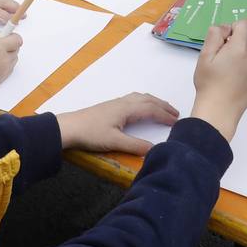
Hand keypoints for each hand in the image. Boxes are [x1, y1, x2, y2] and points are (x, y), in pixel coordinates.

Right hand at [0, 31, 21, 98]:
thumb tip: (2, 34)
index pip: (17, 39)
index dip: (12, 36)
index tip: (8, 35)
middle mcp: (5, 59)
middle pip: (16, 48)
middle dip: (9, 45)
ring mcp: (5, 69)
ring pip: (14, 58)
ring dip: (7, 55)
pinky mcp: (4, 77)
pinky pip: (10, 67)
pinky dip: (5, 65)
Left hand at [55, 93, 179, 155]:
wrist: (68, 128)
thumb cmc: (91, 134)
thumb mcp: (115, 142)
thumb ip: (135, 146)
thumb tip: (154, 149)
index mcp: (126, 109)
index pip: (151, 109)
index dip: (165, 115)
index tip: (177, 121)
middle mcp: (123, 103)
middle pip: (148, 100)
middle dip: (162, 106)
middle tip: (175, 113)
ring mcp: (116, 104)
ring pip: (140, 98)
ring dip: (153, 102)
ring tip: (162, 108)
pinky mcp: (109, 107)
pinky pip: (133, 99)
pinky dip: (143, 101)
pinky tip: (140, 107)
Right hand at [190, 21, 246, 140]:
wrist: (220, 111)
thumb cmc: (209, 83)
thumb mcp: (205, 55)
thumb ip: (215, 35)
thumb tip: (225, 28)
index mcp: (240, 47)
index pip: (246, 23)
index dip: (234, 28)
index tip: (224, 41)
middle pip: (246, 40)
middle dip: (234, 44)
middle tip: (220, 60)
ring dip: (240, 56)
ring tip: (226, 72)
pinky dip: (245, 67)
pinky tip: (233, 80)